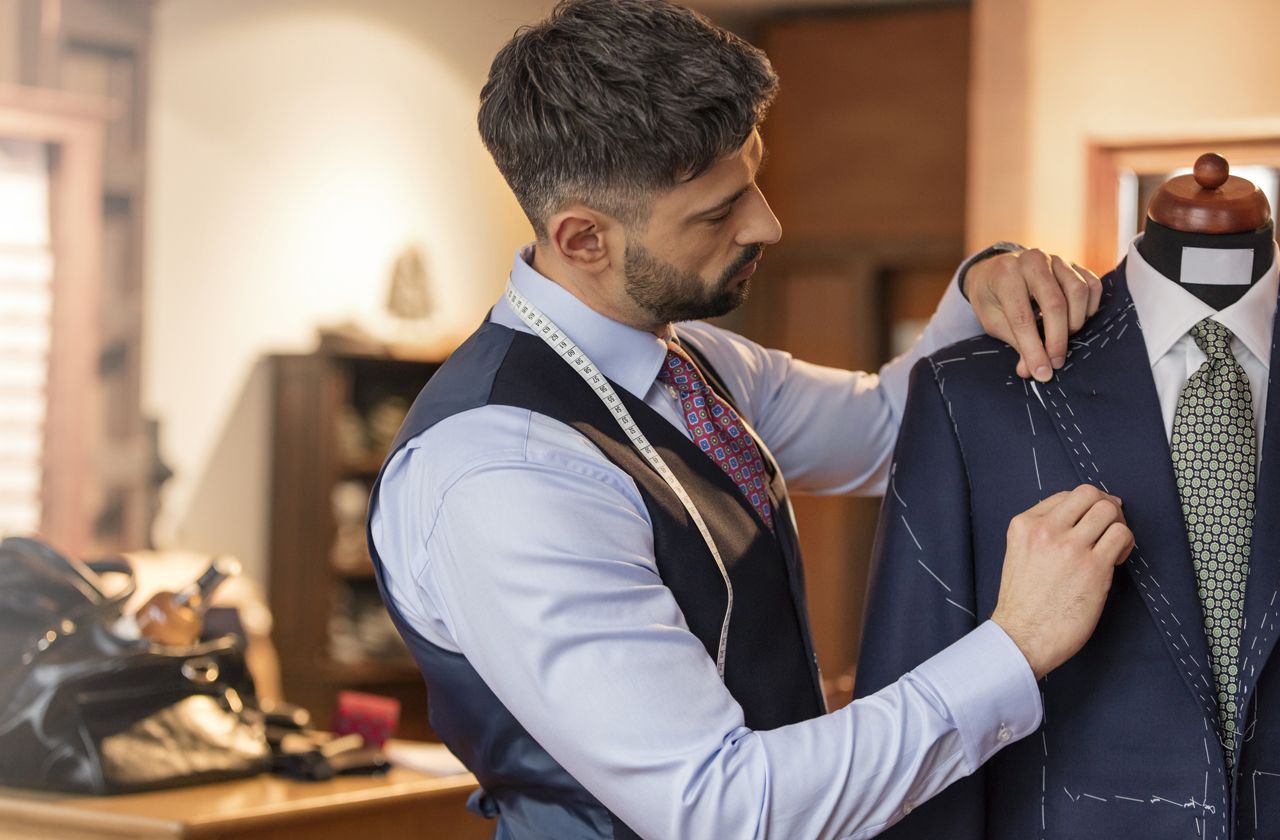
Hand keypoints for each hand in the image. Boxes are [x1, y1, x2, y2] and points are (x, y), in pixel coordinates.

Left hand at [966, 249, 1102, 382]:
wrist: (995, 269)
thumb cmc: (992, 297)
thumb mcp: (992, 320)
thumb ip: (1014, 342)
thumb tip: (1031, 370)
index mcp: (1005, 274)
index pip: (1022, 317)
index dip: (1033, 349)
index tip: (1041, 372)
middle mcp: (1032, 261)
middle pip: (1055, 304)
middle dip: (1057, 340)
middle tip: (1056, 362)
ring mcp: (1056, 260)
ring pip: (1078, 292)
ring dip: (1075, 322)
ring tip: (1063, 338)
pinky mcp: (1074, 264)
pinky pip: (1093, 284)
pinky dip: (1090, 307)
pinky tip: (1077, 320)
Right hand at [990, 485, 1132, 678]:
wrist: (1022, 636)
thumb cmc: (1023, 603)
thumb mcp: (1019, 553)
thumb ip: (1041, 533)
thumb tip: (1078, 520)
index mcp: (1024, 525)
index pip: (1065, 496)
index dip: (1085, 507)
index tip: (1091, 522)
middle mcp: (1046, 529)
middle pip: (1090, 494)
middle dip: (1106, 506)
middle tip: (1110, 525)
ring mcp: (1070, 547)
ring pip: (1109, 510)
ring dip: (1118, 524)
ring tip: (1115, 544)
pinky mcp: (1093, 567)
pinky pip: (1122, 536)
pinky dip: (1126, 543)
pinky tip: (1118, 559)